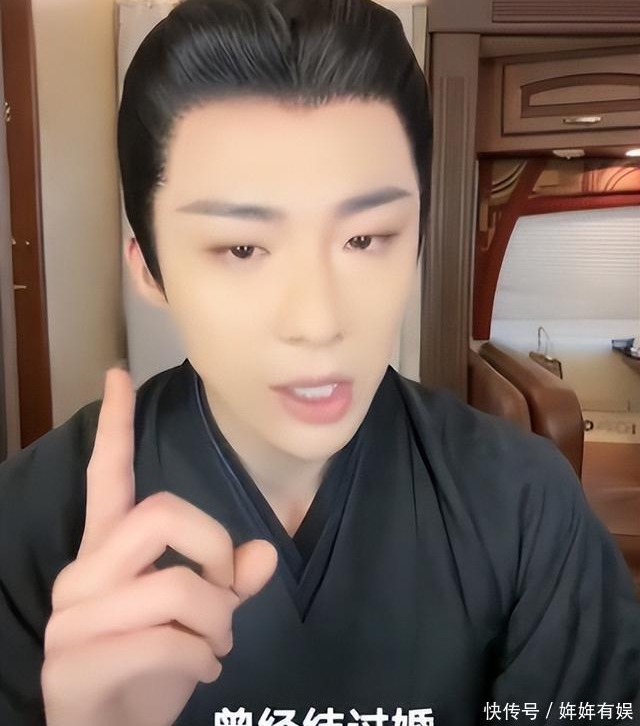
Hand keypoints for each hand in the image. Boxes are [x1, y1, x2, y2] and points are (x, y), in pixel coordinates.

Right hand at [41, 367, 277, 725]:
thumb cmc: (153, 671)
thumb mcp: (199, 621)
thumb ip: (228, 583)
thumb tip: (261, 554)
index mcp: (108, 552)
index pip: (107, 476)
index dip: (116, 426)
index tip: (118, 373)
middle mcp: (82, 574)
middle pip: (162, 514)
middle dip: (213, 549)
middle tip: (225, 593)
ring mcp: (71, 619)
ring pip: (174, 586)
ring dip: (216, 622)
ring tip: (214, 646)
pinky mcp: (73, 665)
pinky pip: (165, 641)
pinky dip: (202, 658)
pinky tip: (202, 672)